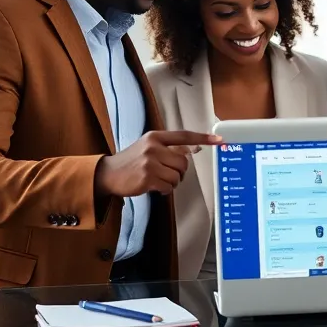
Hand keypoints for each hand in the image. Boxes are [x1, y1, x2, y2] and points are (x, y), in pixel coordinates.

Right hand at [96, 131, 221, 196]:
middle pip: (184, 162)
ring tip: (158, 180)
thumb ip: (170, 147)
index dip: (203, 138)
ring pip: (177, 176)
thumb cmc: (132, 161)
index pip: (184, 136)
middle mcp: (153, 147)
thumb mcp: (149, 147)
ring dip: (172, 182)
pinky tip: (154, 187)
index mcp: (156, 136)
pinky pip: (169, 187)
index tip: (219, 140)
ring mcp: (150, 162)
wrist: (108, 174)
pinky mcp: (147, 178)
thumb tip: (196, 148)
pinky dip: (164, 190)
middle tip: (167, 174)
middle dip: (179, 172)